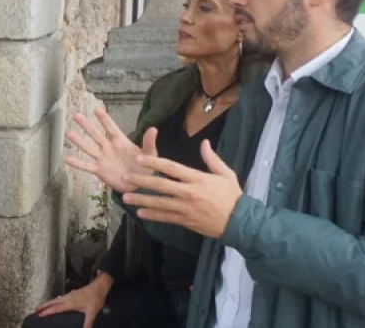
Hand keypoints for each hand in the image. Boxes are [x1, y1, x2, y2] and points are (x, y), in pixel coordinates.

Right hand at [34, 273, 113, 327]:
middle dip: (43, 306)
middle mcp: (67, 298)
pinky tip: (55, 303)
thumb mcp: (92, 312)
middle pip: (52, 302)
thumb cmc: (95, 299)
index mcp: (70, 303)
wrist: (99, 287)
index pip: (56, 308)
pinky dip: (54, 301)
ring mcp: (69, 295)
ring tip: (42, 307)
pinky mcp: (72, 294)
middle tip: (35, 310)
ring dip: (48, 303)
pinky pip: (59, 298)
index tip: (39, 314)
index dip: (47, 311)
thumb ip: (88, 323)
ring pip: (55, 299)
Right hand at [64, 106, 156, 192]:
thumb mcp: (150, 154)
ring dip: (79, 141)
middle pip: (95, 134)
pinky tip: (67, 159)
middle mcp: (108, 148)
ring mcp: (103, 159)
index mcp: (120, 141)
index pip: (110, 127)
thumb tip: (153, 128)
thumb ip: (149, 142)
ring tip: (69, 133)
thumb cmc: (145, 167)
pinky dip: (78, 164)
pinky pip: (87, 166)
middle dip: (86, 125)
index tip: (96, 109)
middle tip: (76, 115)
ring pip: (89, 148)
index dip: (104, 118)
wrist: (140, 185)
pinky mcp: (100, 171)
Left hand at [119, 139, 242, 237]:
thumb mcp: (226, 174)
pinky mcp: (186, 221)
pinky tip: (140, 212)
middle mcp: (189, 193)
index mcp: (197, 179)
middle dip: (141, 181)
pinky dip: (152, 215)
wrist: (240, 222)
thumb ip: (212, 159)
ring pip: (159, 203)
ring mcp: (186, 208)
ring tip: (125, 197)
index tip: (138, 158)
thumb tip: (204, 142)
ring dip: (141, 199)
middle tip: (124, 177)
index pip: (171, 168)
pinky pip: (166, 218)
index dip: (153, 162)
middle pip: (160, 185)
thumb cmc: (233, 196)